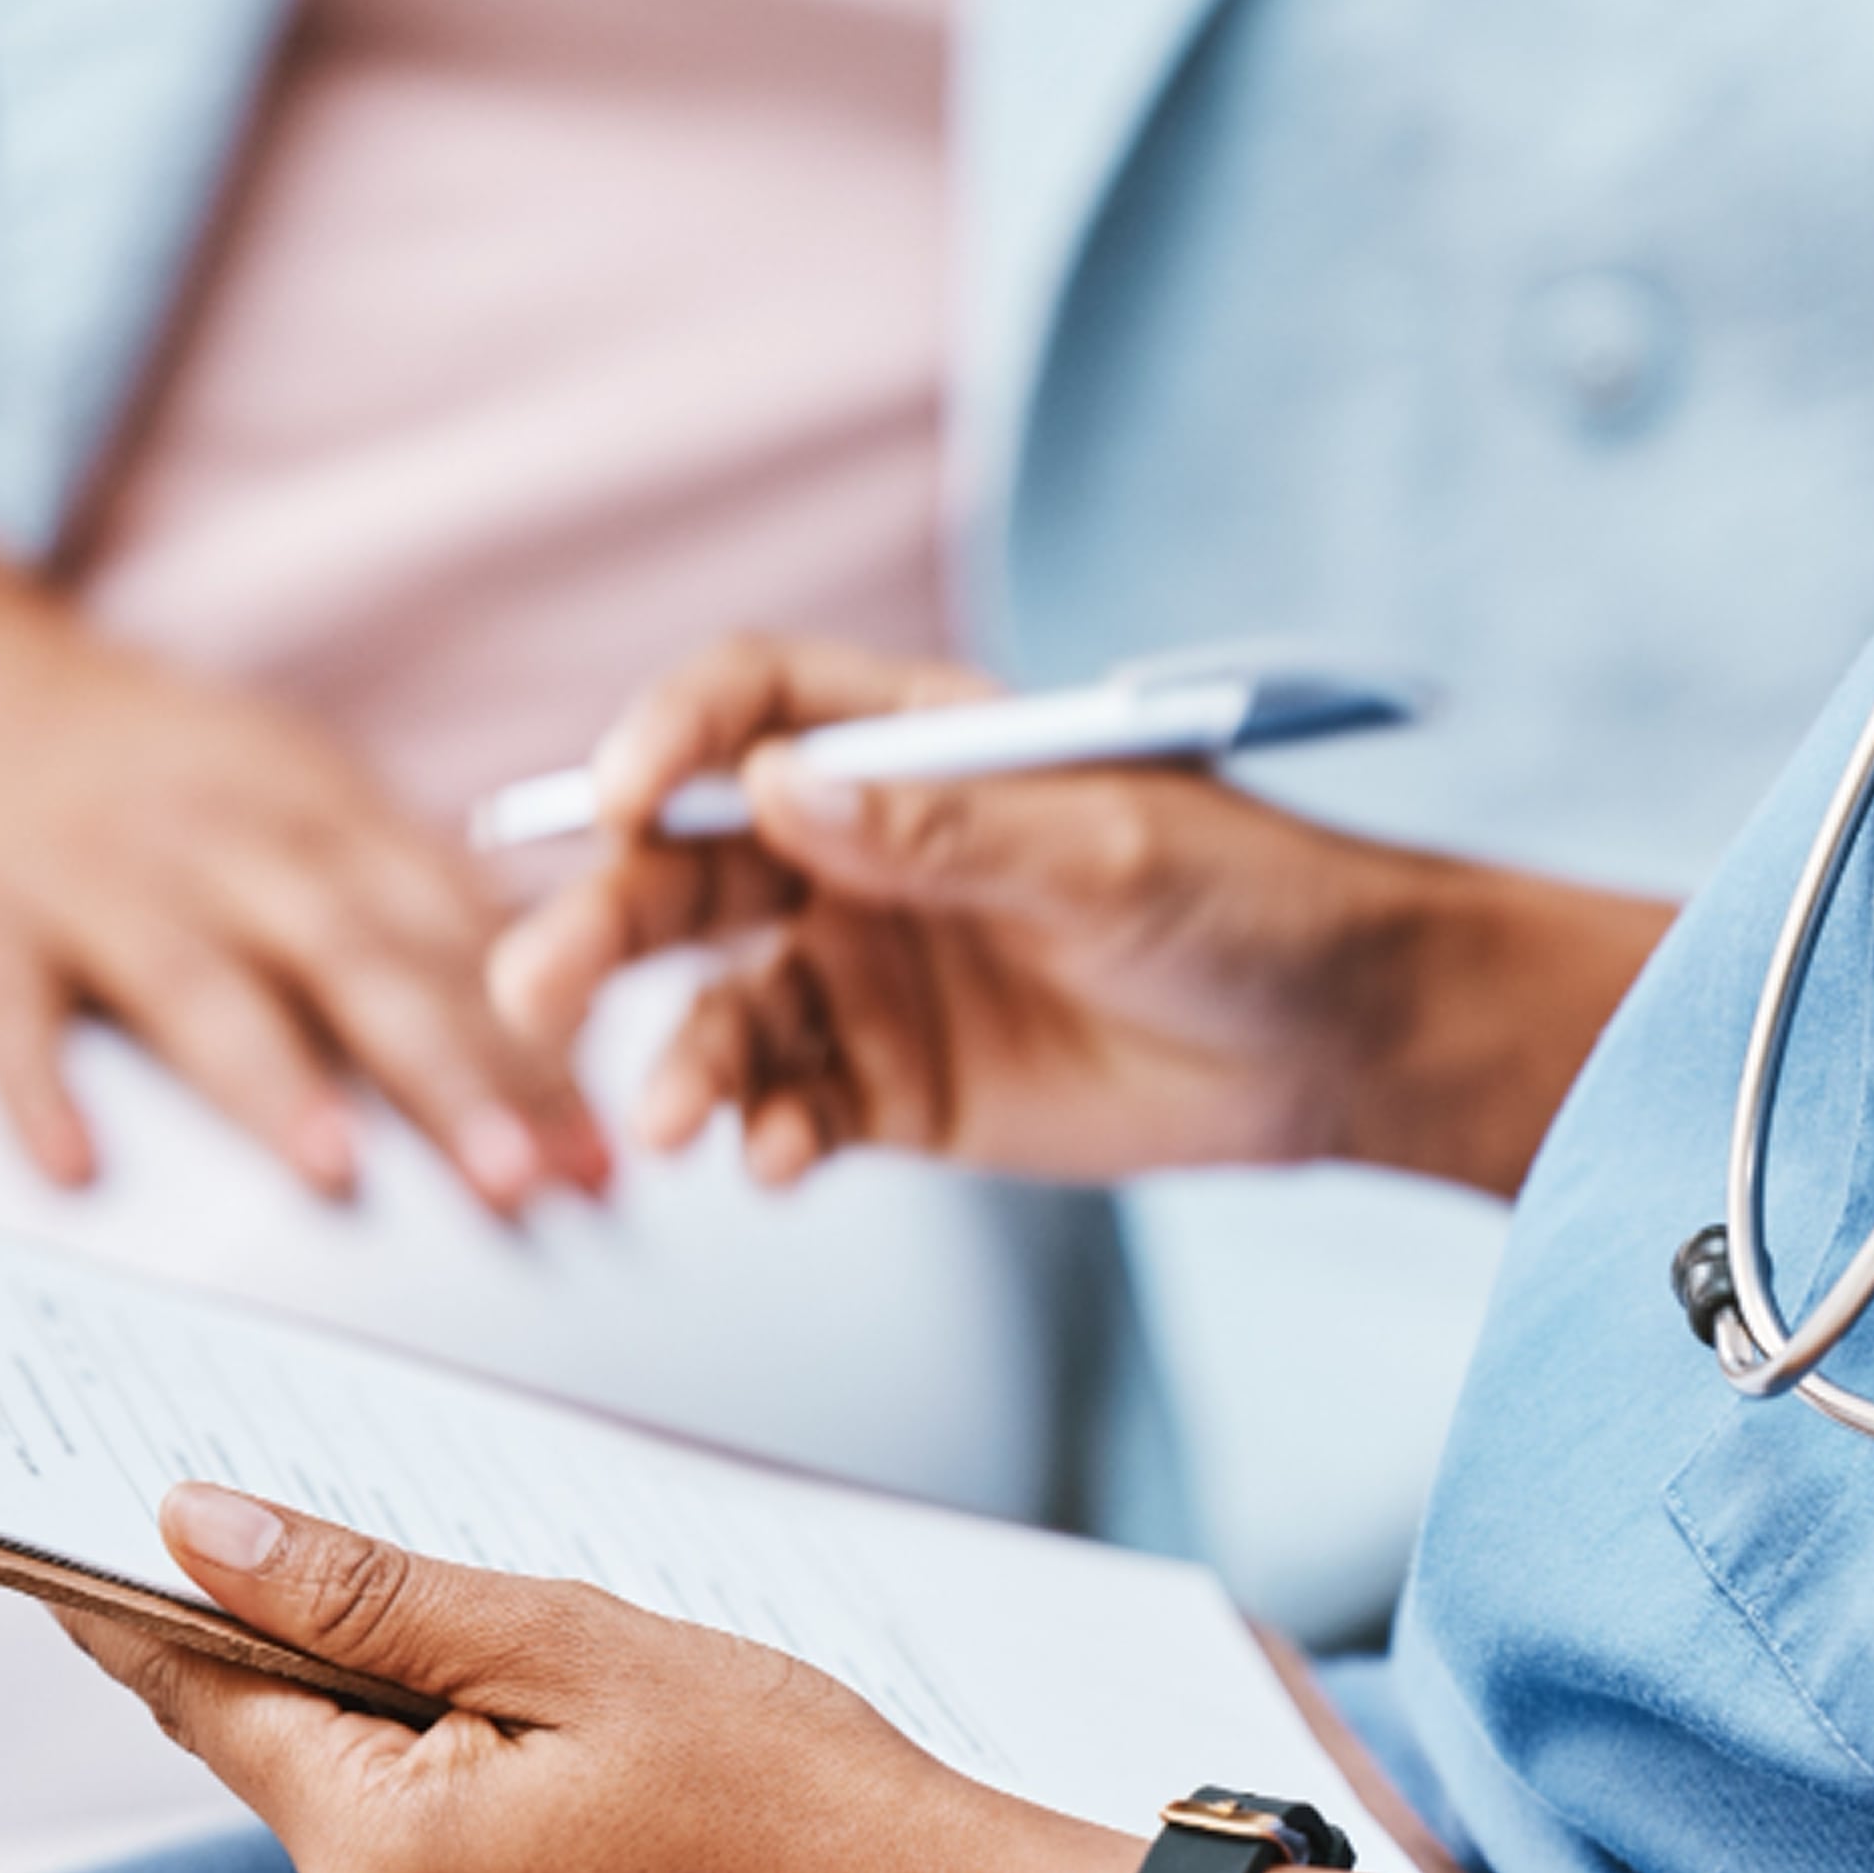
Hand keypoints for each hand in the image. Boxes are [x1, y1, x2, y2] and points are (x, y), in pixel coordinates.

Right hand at [0, 581, 605, 1208]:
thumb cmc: (158, 776)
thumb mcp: (300, 794)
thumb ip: (417, 893)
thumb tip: (567, 1001)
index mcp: (322, 812)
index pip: (454, 936)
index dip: (536, 1039)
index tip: (603, 1142)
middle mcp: (224, 840)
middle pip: (355, 961)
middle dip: (449, 1071)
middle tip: (527, 1177)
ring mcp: (95, 880)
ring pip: (197, 985)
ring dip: (272, 1080)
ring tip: (340, 1172)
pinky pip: (7, 1013)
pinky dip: (39, 1088)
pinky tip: (79, 1168)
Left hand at [66, 1484, 1130, 1872]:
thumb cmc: (771, 1770)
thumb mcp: (562, 1639)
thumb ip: (358, 1593)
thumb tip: (193, 1531)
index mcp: (375, 1869)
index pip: (213, 1703)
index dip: (157, 1611)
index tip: (81, 1548)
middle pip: (312, 1770)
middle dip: (386, 1685)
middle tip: (530, 1644)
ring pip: (379, 1838)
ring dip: (446, 1765)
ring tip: (601, 1744)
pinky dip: (485, 1845)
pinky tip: (603, 1816)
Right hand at [491, 635, 1674, 1195]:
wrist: (1333, 1041)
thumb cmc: (1248, 898)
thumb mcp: (1109, 851)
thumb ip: (944, 833)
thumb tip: (778, 792)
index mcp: (908, 746)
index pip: (746, 710)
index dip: (666, 740)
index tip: (616, 801)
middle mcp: (861, 852)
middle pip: (687, 866)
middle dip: (606, 921)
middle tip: (540, 986)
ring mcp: (870, 971)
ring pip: (720, 1002)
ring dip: (675, 1057)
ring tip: (665, 1124)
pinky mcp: (894, 1086)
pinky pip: (793, 1106)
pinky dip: (765, 1134)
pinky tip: (775, 1162)